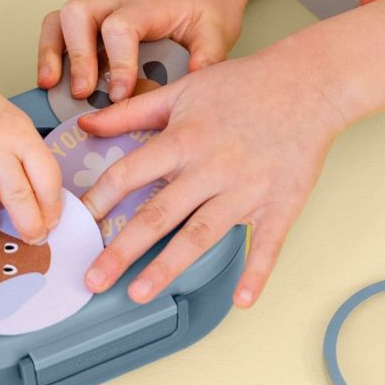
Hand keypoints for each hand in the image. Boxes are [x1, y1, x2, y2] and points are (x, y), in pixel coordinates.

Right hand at [37, 0, 245, 102]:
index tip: (120, 95)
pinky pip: (57, 28)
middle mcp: (117, 1)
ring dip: (51, 52)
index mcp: (149, 4)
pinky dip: (49, 52)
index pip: (121, 26)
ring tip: (51, 86)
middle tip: (83, 93)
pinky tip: (51, 81)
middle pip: (79, 13)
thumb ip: (207, 58)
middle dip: (76, 56)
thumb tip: (190, 86)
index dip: (117, 61)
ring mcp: (99, 8)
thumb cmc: (205, 11)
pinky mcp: (89, 20)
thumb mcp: (217, 33)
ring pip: (60, 18)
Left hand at [76, 45, 345, 307]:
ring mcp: (246, 190)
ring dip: (169, 267)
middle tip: (93, 278)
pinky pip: (267, 244)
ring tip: (139, 293)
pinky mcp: (281, 204)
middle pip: (159, 214)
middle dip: (123, 250)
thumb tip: (85, 123)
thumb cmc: (241, 85)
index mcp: (184, 139)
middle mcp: (211, 168)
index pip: (130, 173)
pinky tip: (242, 301)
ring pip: (201, 235)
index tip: (77, 220)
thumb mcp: (181, 90)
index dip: (100, 198)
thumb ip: (130, 111)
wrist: (306, 84)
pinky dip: (256, 272)